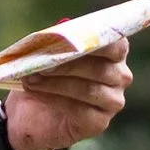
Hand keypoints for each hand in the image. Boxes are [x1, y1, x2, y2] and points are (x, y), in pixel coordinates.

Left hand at [1, 36, 131, 149]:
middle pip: (100, 69)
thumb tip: (63, 26)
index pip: (116, 45)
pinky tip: (36, 93)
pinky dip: (54, 99)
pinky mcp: (99, 123)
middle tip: (41, 63)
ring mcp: (112, 102)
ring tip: (32, 78)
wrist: (29, 112)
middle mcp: (120, 77)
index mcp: (114, 54)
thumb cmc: (44, 74)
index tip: (72, 39)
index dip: (97, 41)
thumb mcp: (47, 53)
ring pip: (89, 90)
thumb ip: (58, 40)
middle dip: (67, 65)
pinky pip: (80, 110)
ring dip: (56, 83)